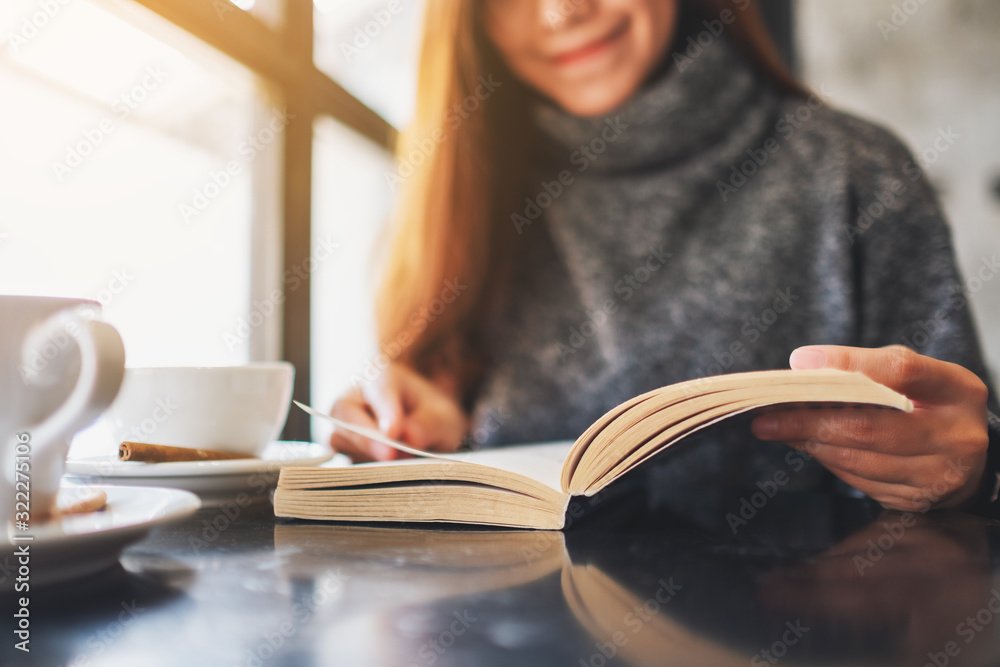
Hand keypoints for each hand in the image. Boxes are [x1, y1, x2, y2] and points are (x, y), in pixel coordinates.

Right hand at [329, 364, 467, 462]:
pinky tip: (387, 474)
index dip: (385, 409)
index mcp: (381, 376)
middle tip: (389, 456)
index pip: (378, 387)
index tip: (394, 430)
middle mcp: (353, 395)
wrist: (421, 427)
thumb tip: (410, 437)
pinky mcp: (340, 449)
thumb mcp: (443, 416)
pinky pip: (341, 458)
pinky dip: (363, 469)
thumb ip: (429, 424)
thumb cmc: (430, 415)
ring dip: (368, 455)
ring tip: (401, 463)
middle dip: (366, 436)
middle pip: (345, 411)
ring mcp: (341, 423)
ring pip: (340, 438)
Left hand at [750, 345, 988, 511]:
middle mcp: (955, 437)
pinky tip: (808, 445)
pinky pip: (859, 481)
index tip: (801, 364)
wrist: (970, 455)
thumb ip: (866, 365)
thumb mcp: (916, 375)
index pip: (900, 371)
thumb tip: (804, 365)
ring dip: (810, 443)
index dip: (847, 365)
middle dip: (808, 422)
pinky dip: (828, 461)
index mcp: (957, 391)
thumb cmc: (932, 404)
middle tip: (766, 417)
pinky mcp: (918, 500)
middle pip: (869, 427)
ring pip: (858, 460)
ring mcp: (938, 475)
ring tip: (776, 428)